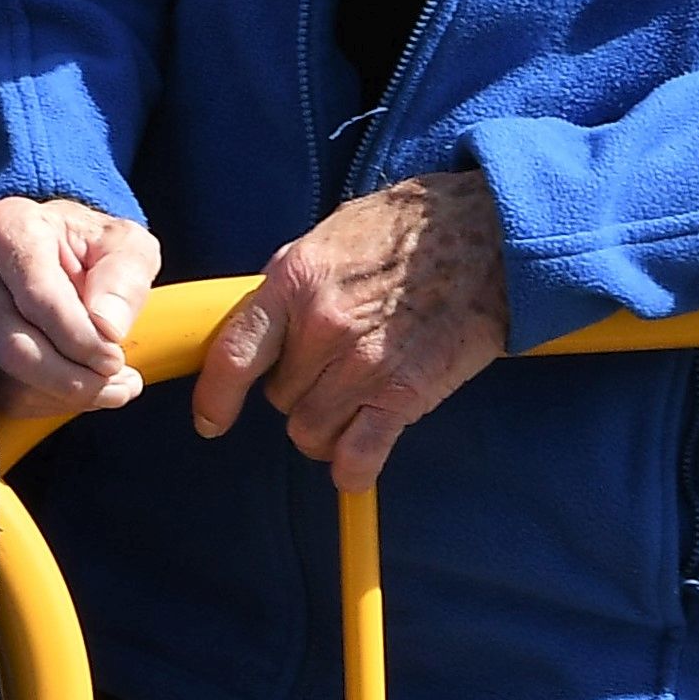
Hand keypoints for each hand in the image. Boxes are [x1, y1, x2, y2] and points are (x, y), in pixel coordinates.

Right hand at [0, 195, 164, 413]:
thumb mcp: (125, 245)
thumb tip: (108, 328)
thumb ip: (125, 279)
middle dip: (74, 379)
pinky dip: (43, 401)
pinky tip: (77, 390)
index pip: (38, 298)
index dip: (81, 339)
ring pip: (5, 378)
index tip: (116, 358)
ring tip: (111, 388)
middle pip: (16, 347)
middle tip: (118, 383)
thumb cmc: (89, 246)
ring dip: (64, 396)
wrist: (48, 249)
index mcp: (7, 228)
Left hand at [190, 169, 511, 493]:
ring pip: (311, 433)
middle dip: (298, 393)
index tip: (211, 420)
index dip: (216, 397)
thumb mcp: (329, 239)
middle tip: (331, 370)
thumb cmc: (408, 231)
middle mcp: (322, 327)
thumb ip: (291, 286)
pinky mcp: (404, 395)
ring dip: (326, 428)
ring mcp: (363, 365)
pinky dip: (352, 468)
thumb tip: (262, 326)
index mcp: (294, 282)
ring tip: (352, 402)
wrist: (487, 236)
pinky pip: (357, 457)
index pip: (234, 355)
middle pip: (280, 399)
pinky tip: (357, 460)